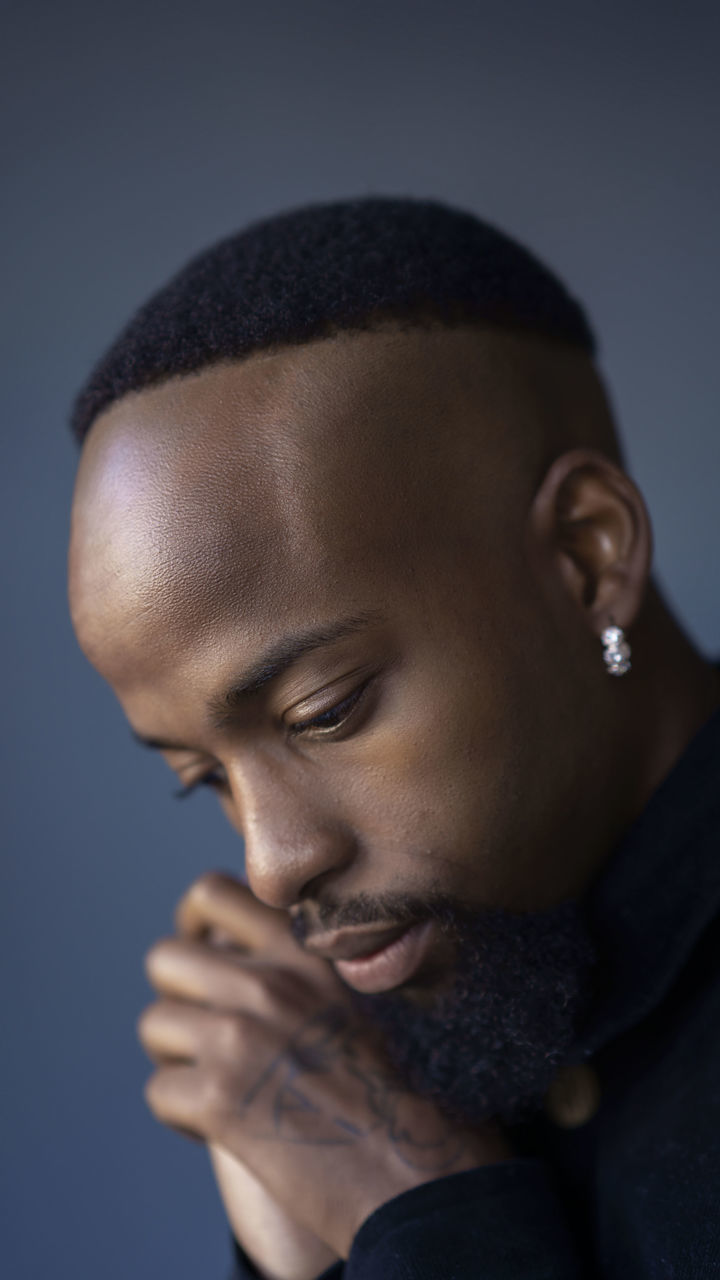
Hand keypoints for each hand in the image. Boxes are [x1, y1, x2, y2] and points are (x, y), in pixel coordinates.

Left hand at [138, 872, 513, 1259]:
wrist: (418, 1169)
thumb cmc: (406, 1091)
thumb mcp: (363, 997)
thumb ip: (305, 971)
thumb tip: (244, 962)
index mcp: (304, 950)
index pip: (212, 893)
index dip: (194, 926)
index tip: (202, 955)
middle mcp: (267, 983)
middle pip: (165, 956)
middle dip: (176, 996)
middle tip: (200, 1031)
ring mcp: (238, 1038)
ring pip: (154, 1024)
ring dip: (175, 1057)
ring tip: (215, 1084)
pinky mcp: (219, 1100)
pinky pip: (159, 1092)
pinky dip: (182, 1115)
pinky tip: (225, 1129)